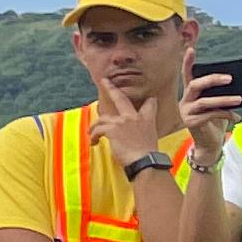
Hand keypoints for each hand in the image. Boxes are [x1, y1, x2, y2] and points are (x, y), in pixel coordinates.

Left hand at [88, 55, 166, 172]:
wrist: (146, 161)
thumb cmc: (147, 155)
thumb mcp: (149, 139)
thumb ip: (142, 133)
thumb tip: (134, 139)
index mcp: (147, 119)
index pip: (150, 104)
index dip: (149, 101)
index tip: (150, 98)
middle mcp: (135, 117)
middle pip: (121, 98)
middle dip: (111, 88)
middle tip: (104, 80)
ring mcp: (123, 121)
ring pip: (102, 118)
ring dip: (94, 127)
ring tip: (92, 135)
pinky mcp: (113, 129)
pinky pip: (97, 130)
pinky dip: (93, 136)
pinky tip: (94, 143)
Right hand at [185, 69, 241, 150]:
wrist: (209, 144)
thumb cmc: (213, 123)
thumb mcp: (216, 106)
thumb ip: (218, 95)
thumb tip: (233, 85)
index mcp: (191, 94)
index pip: (187, 75)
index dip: (187, 62)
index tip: (191, 50)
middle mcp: (185, 101)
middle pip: (195, 85)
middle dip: (212, 79)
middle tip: (229, 79)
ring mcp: (186, 112)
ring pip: (204, 101)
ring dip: (224, 100)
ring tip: (239, 99)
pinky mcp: (191, 123)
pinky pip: (211, 114)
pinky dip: (226, 114)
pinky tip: (235, 116)